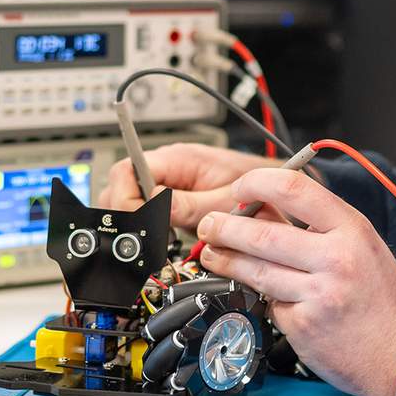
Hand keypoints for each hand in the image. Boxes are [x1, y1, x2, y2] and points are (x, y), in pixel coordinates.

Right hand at [100, 143, 281, 228]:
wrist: (273, 182)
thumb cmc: (257, 184)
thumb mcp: (224, 200)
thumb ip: (190, 206)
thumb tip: (158, 209)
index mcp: (179, 158)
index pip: (128, 170)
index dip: (126, 199)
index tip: (138, 223)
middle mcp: (168, 165)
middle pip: (121, 184)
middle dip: (125, 212)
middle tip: (141, 236)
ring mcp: (168, 179)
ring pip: (129, 197)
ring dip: (134, 218)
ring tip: (151, 237)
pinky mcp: (173, 194)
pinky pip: (145, 206)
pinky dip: (146, 222)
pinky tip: (158, 236)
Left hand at [195, 167, 395, 395]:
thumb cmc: (381, 297)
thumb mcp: (360, 245)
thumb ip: (317, 225)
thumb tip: (263, 208)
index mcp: (352, 229)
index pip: (294, 189)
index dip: (256, 183)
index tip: (239, 189)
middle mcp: (336, 259)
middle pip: (263, 234)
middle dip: (226, 227)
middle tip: (210, 225)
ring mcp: (318, 295)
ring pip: (256, 270)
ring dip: (226, 260)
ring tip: (213, 254)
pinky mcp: (303, 326)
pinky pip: (270, 304)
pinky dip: (261, 297)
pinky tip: (257, 292)